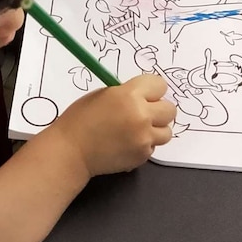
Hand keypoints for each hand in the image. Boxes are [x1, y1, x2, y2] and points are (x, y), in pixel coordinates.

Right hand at [52, 74, 175, 175]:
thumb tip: (143, 97)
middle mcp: (141, 116)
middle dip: (158, 110)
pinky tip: (127, 144)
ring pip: (166, 131)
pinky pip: (153, 147)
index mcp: (129, 95)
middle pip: (170, 109)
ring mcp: (144, 138)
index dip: (152, 90)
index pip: (159, 85)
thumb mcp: (103, 95)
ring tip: (136, 130)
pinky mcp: (142, 156)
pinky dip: (144, 145)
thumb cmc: (80, 119)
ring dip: (154, 130)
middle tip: (143, 113)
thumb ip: (126, 94)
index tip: (145, 95)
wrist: (72, 151)